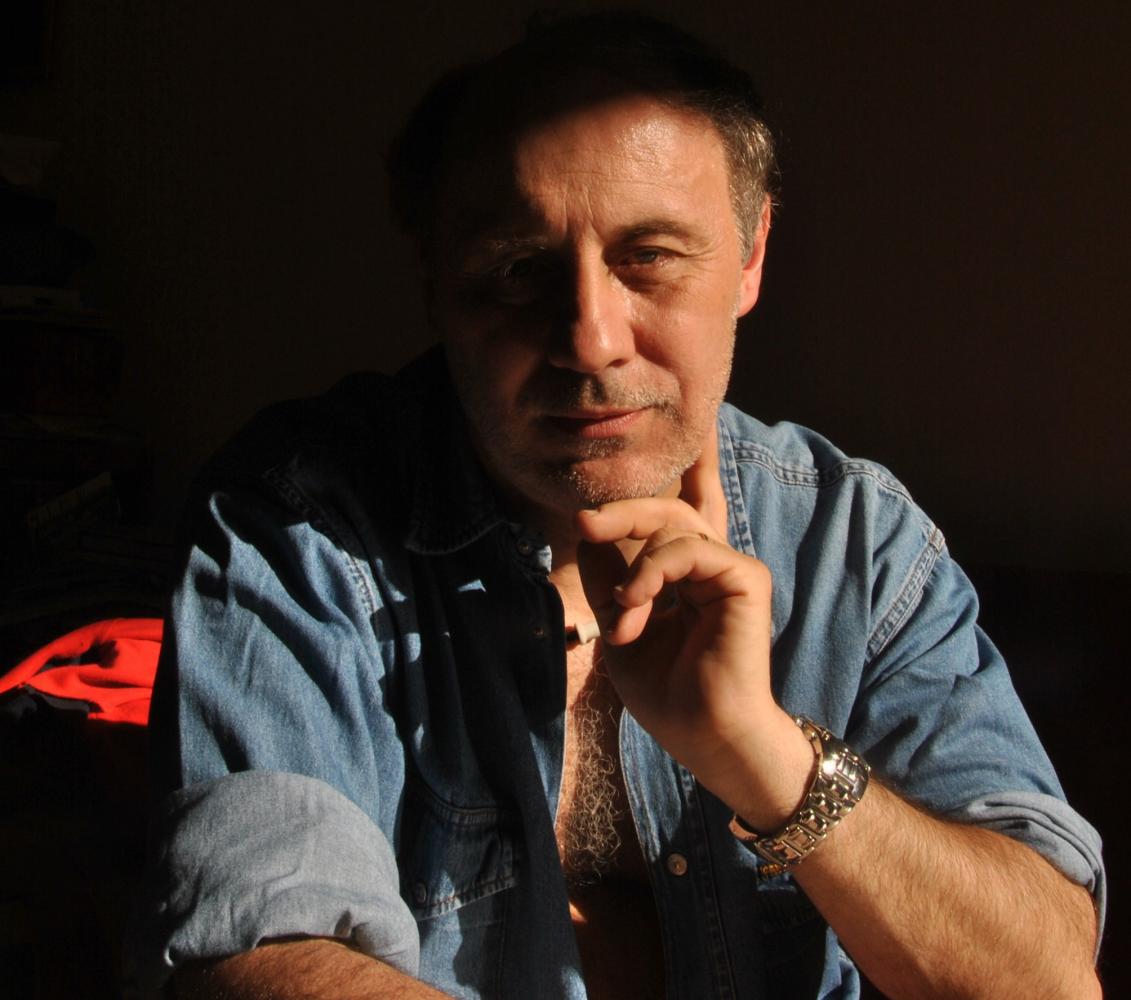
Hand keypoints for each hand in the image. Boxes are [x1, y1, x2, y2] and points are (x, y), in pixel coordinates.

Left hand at [575, 427, 809, 822]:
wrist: (706, 736)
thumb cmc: (668, 693)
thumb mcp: (620, 626)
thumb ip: (609, 578)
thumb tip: (588, 530)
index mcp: (688, 575)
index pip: (681, 513)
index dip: (686, 468)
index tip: (670, 440)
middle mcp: (712, 565)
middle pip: (667, 510)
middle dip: (623, 511)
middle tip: (584, 521)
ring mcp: (731, 569)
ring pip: (673, 526)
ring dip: (633, 568)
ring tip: (622, 615)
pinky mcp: (745, 578)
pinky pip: (688, 549)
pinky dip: (653, 572)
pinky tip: (637, 603)